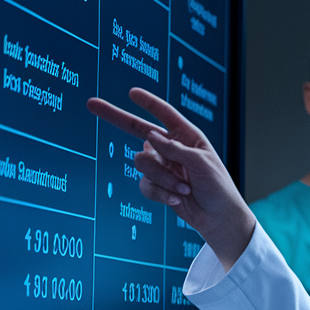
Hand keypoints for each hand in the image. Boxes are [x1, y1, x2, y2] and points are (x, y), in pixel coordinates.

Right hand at [87, 88, 255, 269]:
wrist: (217, 217)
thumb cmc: (218, 187)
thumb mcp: (202, 163)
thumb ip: (176, 149)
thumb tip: (150, 136)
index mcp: (187, 137)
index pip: (165, 115)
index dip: (148, 102)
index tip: (131, 92)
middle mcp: (171, 148)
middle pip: (136, 129)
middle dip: (115, 116)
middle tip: (91, 104)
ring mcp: (161, 166)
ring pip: (143, 164)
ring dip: (163, 178)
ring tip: (185, 188)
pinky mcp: (156, 185)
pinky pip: (145, 185)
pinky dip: (161, 193)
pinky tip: (178, 199)